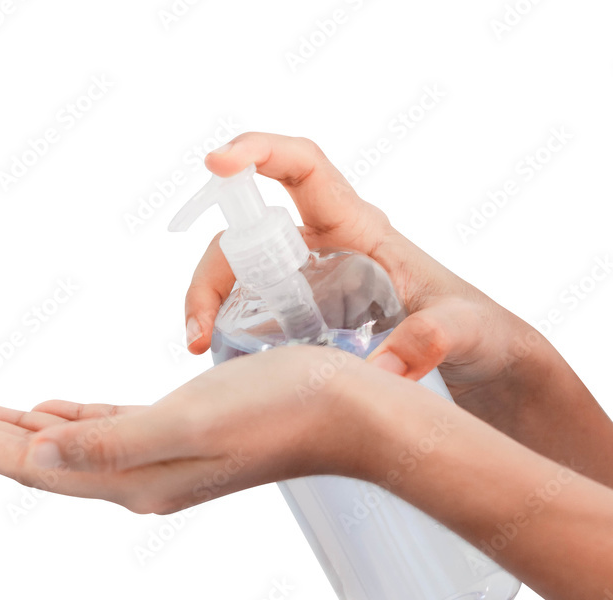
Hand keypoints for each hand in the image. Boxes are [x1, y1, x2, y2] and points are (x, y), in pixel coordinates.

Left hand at [0, 345, 371, 513]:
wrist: (351, 412)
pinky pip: (107, 430)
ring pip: (71, 446)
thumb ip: (110, 445)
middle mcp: (140, 476)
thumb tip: (38, 462)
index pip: (37, 465)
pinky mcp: (182, 434)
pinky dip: (73, 421)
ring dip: (28, 432)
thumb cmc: (279, 409)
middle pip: (45, 460)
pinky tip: (60, 411)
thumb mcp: (187, 424)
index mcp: (133, 477)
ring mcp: (161, 458)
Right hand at [187, 132, 533, 409]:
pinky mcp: (295, 316)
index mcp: (358, 226)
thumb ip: (433, 340)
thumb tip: (381, 369)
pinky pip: (244, 309)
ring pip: (236, 273)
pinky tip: (217, 361)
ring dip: (207, 304)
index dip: (258, 151)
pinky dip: (221, 328)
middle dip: (210, 273)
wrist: (478, 364)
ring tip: (200, 350)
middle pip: (247, 235)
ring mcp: (304, 281)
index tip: (216, 162)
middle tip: (198, 331)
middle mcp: (322, 246)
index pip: (302, 166)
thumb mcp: (467, 332)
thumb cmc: (478, 331)